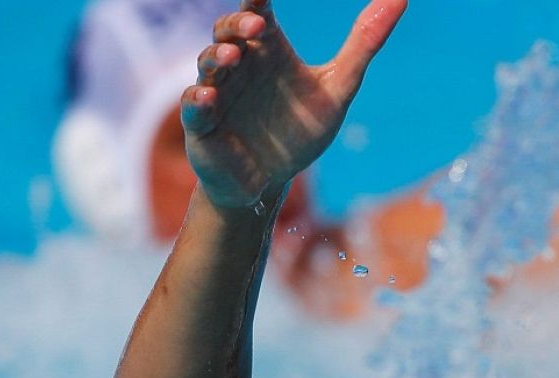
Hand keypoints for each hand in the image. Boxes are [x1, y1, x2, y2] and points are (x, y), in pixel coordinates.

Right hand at [181, 0, 406, 207]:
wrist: (271, 180)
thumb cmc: (299, 128)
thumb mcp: (338, 87)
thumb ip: (364, 44)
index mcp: (267, 50)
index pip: (259, 12)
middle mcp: (239, 64)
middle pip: (228, 32)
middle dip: (237, 26)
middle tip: (256, 26)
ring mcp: (217, 91)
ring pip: (209, 64)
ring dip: (217, 58)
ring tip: (233, 56)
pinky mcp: (203, 124)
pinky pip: (194, 107)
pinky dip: (199, 101)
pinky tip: (210, 98)